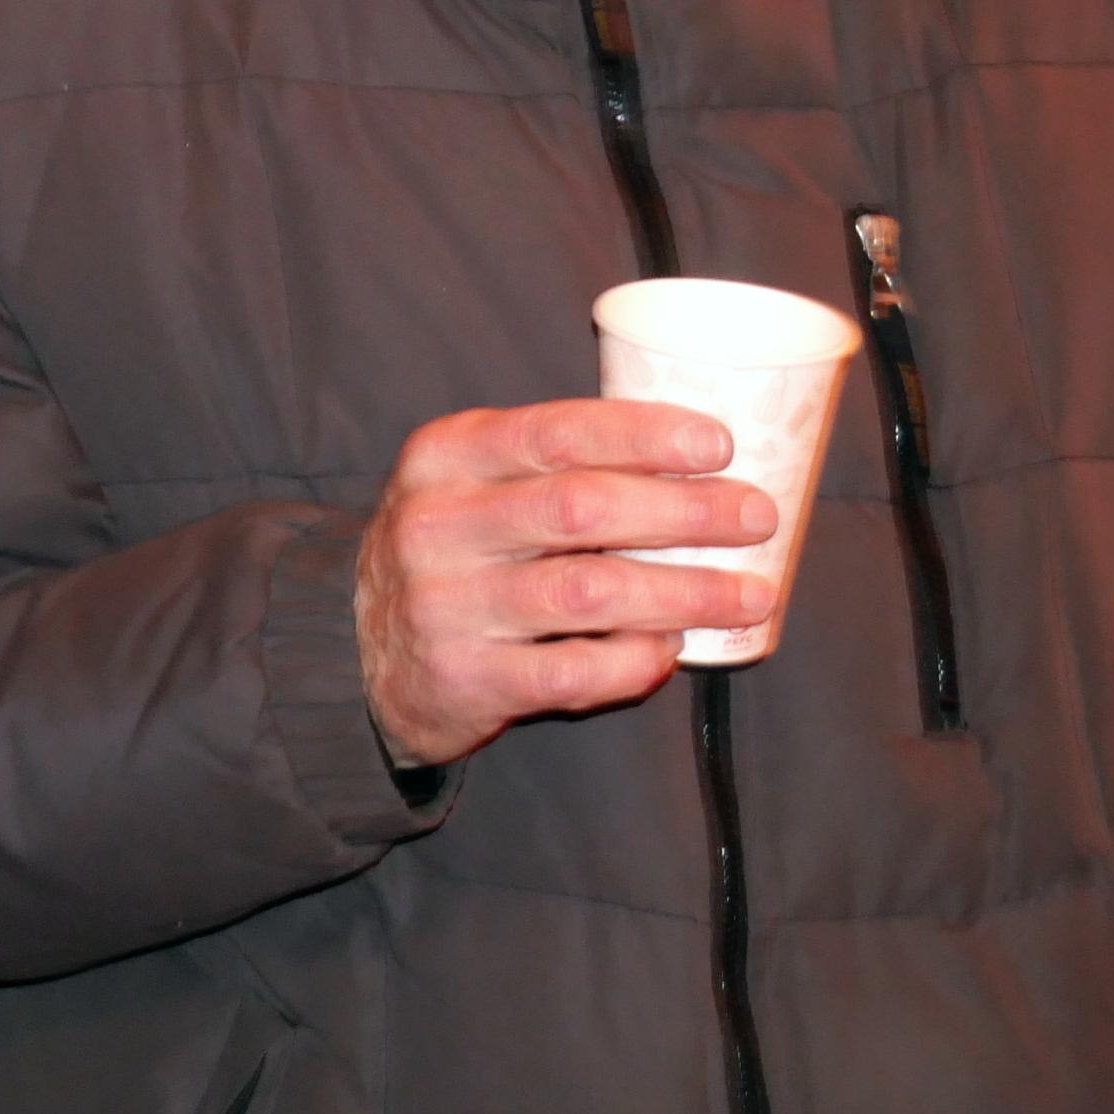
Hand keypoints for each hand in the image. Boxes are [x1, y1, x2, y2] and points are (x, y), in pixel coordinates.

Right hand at [351, 400, 777, 768]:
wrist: (356, 650)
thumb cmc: (451, 551)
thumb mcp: (469, 484)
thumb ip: (550, 466)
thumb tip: (695, 458)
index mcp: (444, 456)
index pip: (554, 432)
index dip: (643, 435)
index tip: (719, 443)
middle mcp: (437, 525)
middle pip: (580, 509)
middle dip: (684, 510)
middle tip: (756, 517)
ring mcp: (446, 606)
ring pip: (587, 593)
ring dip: (683, 591)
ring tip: (749, 593)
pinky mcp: (465, 681)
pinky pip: (570, 673)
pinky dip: (633, 662)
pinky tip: (671, 650)